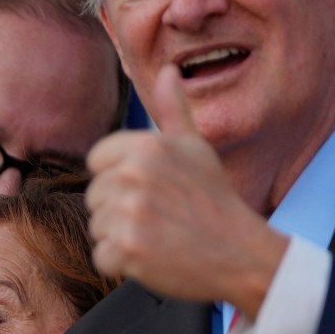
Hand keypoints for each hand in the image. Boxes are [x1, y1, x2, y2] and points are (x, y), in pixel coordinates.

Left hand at [88, 63, 289, 315]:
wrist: (240, 253)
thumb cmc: (214, 200)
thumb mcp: (196, 149)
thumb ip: (173, 111)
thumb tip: (167, 71)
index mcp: (147, 146)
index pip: (97, 160)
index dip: (119, 177)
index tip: (151, 187)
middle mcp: (134, 175)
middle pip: (94, 195)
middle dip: (120, 209)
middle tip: (160, 215)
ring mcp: (129, 214)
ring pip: (97, 226)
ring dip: (121, 236)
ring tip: (159, 233)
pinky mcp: (126, 250)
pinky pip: (101, 256)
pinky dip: (122, 262)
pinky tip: (153, 255)